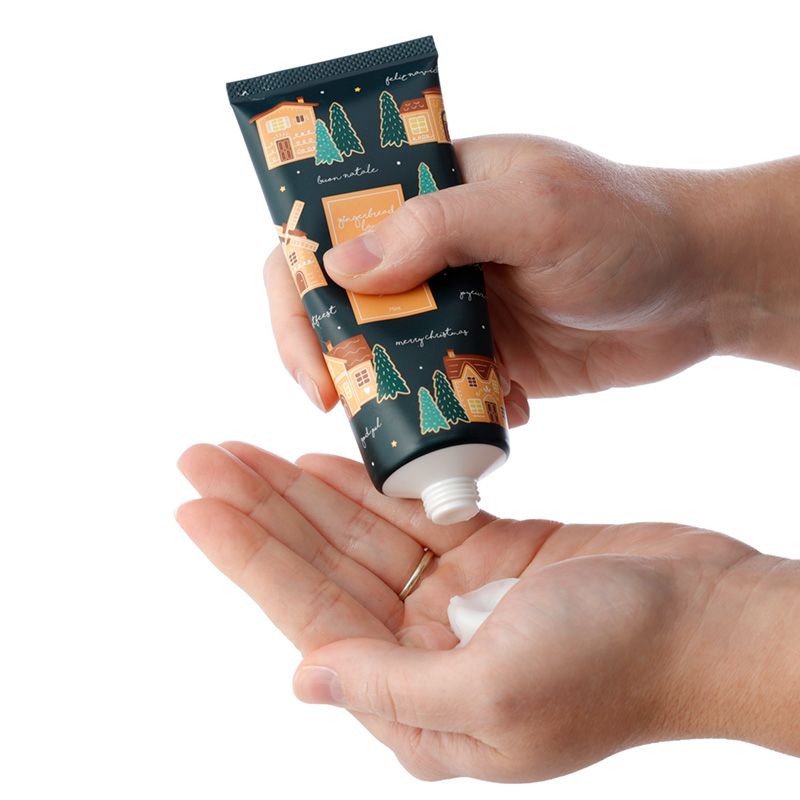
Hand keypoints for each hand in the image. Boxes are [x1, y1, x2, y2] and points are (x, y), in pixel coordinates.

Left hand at [176, 443, 799, 780]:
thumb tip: (302, 680)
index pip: (309, 619)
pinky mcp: (492, 553)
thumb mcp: (498, 692)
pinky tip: (323, 459)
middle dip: (260, 512)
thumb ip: (390, 689)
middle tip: (202, 456)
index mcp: (419, 705)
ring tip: (245, 450)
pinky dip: (366, 487)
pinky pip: (411, 515)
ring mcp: (459, 598)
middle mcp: (427, 652)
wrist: (711, 618)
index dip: (247, 559)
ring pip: (358, 537)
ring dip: (303, 492)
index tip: (195, 505)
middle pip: (322, 570)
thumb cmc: (619, 662)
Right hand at [317, 138, 799, 392]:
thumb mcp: (537, 211)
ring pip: (386, 355)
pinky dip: (451, 410)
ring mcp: (456, 308)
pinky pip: (438, 390)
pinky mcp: (485, 357)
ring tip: (422, 418)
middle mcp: (430, 250)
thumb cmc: (628, 228)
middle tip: (342, 404)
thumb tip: (339, 267)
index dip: (299, 290)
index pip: (328, 229)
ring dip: (392, 392)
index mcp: (429, 192)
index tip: (313, 356)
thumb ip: (441, 227)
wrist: (699, 288)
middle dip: (333, 355)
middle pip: (341, 302)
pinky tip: (501, 412)